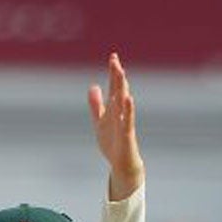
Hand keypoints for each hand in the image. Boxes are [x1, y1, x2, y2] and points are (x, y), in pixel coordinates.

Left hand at [89, 51, 142, 200]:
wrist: (122, 165)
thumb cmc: (112, 144)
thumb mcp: (99, 122)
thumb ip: (96, 105)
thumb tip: (93, 86)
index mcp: (113, 109)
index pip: (114, 87)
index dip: (113, 73)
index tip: (113, 56)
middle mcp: (120, 113)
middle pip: (118, 91)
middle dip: (117, 76)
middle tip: (115, 60)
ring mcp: (124, 123)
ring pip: (123, 102)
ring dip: (122, 88)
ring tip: (121, 73)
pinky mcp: (127, 135)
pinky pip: (128, 120)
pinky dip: (128, 110)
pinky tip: (128, 98)